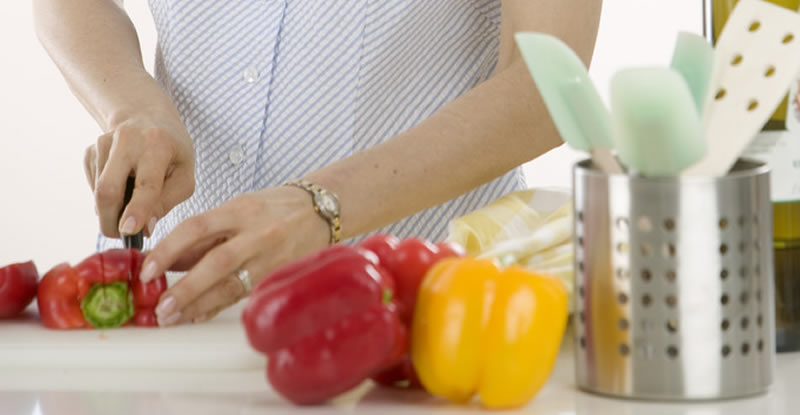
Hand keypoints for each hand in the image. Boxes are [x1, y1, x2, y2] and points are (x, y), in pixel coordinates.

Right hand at [84, 112, 194, 237]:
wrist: (147, 118)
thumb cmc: (171, 152)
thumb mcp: (184, 174)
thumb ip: (168, 201)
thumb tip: (145, 228)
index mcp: (158, 145)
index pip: (146, 183)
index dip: (137, 209)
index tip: (128, 230)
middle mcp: (128, 139)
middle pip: (108, 189)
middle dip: (110, 220)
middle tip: (120, 235)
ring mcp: (104, 143)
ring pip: (98, 190)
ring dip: (110, 209)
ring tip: (130, 202)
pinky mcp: (90, 151)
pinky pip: (93, 185)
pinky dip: (106, 196)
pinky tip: (122, 184)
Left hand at [138, 186, 330, 325]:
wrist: (320, 211)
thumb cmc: (274, 208)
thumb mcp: (237, 208)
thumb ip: (206, 233)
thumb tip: (167, 260)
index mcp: (240, 210)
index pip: (197, 227)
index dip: (169, 249)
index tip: (147, 269)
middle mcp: (256, 233)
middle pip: (216, 261)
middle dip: (185, 287)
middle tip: (160, 306)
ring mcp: (270, 257)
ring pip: (232, 284)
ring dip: (199, 304)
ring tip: (172, 317)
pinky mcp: (278, 275)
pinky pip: (244, 294)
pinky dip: (218, 306)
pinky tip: (199, 314)